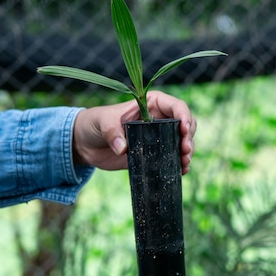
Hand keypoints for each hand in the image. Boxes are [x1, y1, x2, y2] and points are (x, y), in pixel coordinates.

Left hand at [72, 91, 196, 172]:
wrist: (87, 144)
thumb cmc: (96, 123)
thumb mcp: (103, 122)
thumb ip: (112, 132)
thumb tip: (123, 149)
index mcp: (152, 104)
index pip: (176, 106)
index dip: (185, 116)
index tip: (184, 130)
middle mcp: (160, 119)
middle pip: (186, 125)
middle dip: (189, 137)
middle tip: (185, 150)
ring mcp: (159, 138)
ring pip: (183, 142)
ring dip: (188, 152)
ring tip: (184, 162)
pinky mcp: (156, 154)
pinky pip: (173, 157)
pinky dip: (180, 164)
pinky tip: (182, 170)